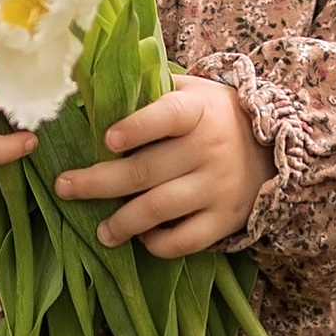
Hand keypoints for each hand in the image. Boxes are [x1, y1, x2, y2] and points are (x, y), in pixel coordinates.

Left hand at [54, 75, 270, 257]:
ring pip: (159, 208)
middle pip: (145, 170)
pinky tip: (142, 238)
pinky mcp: (225, 219)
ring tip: (101, 232)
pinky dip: (159, 243)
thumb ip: (148, 92)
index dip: (136, 127)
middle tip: (64, 187)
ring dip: (122, 222)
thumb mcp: (190, 92)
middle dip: (98, 182)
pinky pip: (186, 240)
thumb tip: (89, 93)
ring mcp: (218, 186)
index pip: (166, 116)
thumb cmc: (212, 117)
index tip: (106, 140)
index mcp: (197, 111)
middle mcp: (209, 148)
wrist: (270, 149)